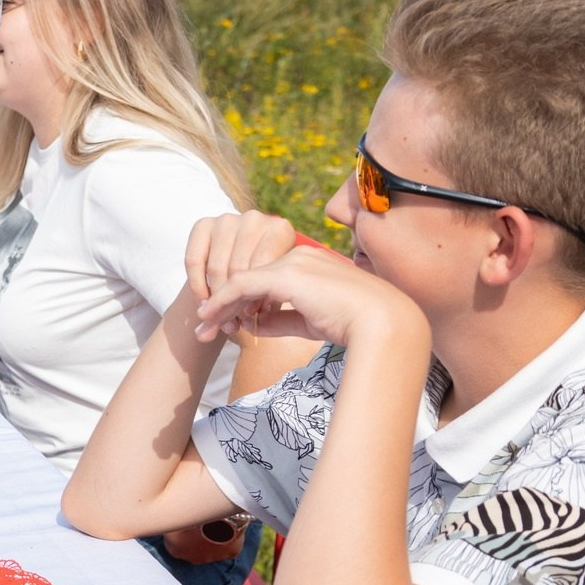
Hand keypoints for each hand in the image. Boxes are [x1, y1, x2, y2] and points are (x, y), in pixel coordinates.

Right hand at [183, 211, 302, 334]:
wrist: (253, 257)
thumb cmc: (275, 278)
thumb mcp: (284, 289)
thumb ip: (273, 303)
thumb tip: (253, 319)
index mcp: (281, 230)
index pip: (262, 270)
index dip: (253, 300)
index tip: (248, 322)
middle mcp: (255, 218)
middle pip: (238, 269)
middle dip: (234, 303)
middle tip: (233, 325)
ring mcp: (228, 219)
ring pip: (216, 268)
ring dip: (215, 299)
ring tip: (220, 319)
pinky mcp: (203, 224)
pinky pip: (193, 260)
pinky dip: (197, 285)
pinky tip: (204, 301)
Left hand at [190, 239, 426, 354]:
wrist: (382, 325)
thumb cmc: (353, 326)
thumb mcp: (310, 321)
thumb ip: (280, 320)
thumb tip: (253, 324)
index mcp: (309, 263)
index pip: (264, 279)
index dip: (240, 301)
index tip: (225, 323)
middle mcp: (299, 255)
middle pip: (249, 275)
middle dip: (223, 302)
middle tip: (204, 327)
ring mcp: (293, 262)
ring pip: (241, 278)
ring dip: (218, 304)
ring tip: (202, 328)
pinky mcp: (287, 275)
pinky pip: (243, 285)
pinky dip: (223, 301)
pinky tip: (210, 316)